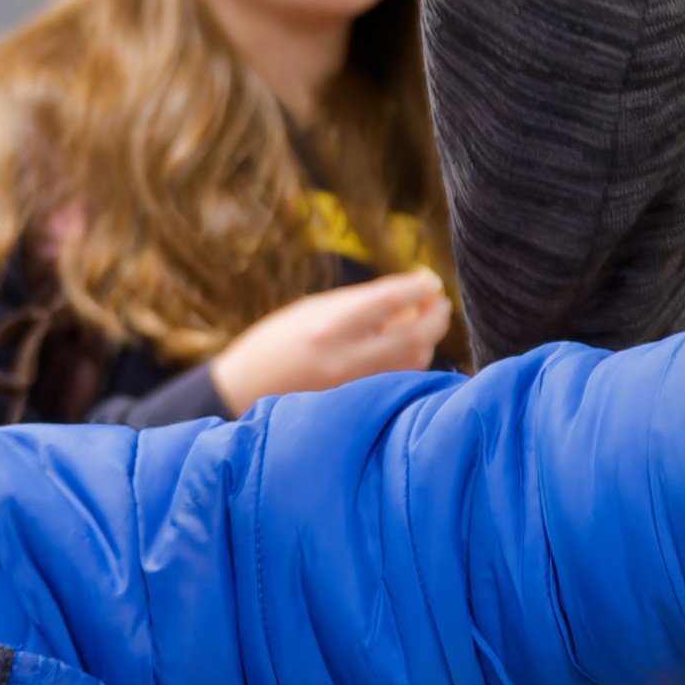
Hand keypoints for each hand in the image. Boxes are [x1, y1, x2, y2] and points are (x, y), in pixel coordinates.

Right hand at [210, 270, 450, 401]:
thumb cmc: (275, 344)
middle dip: (435, 317)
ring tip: (426, 322)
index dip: (417, 289)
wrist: (244, 394)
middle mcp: (344, 358)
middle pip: (412, 335)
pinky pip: (400, 379)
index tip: (430, 280)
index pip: (388, 301)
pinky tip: (409, 347)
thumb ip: (358, 303)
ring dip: (427, 339)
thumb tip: (408, 294)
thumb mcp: (309, 310)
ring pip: (412, 361)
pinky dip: (412, 360)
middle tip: (440, 303)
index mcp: (327, 327)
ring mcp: (354, 386)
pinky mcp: (358, 404)